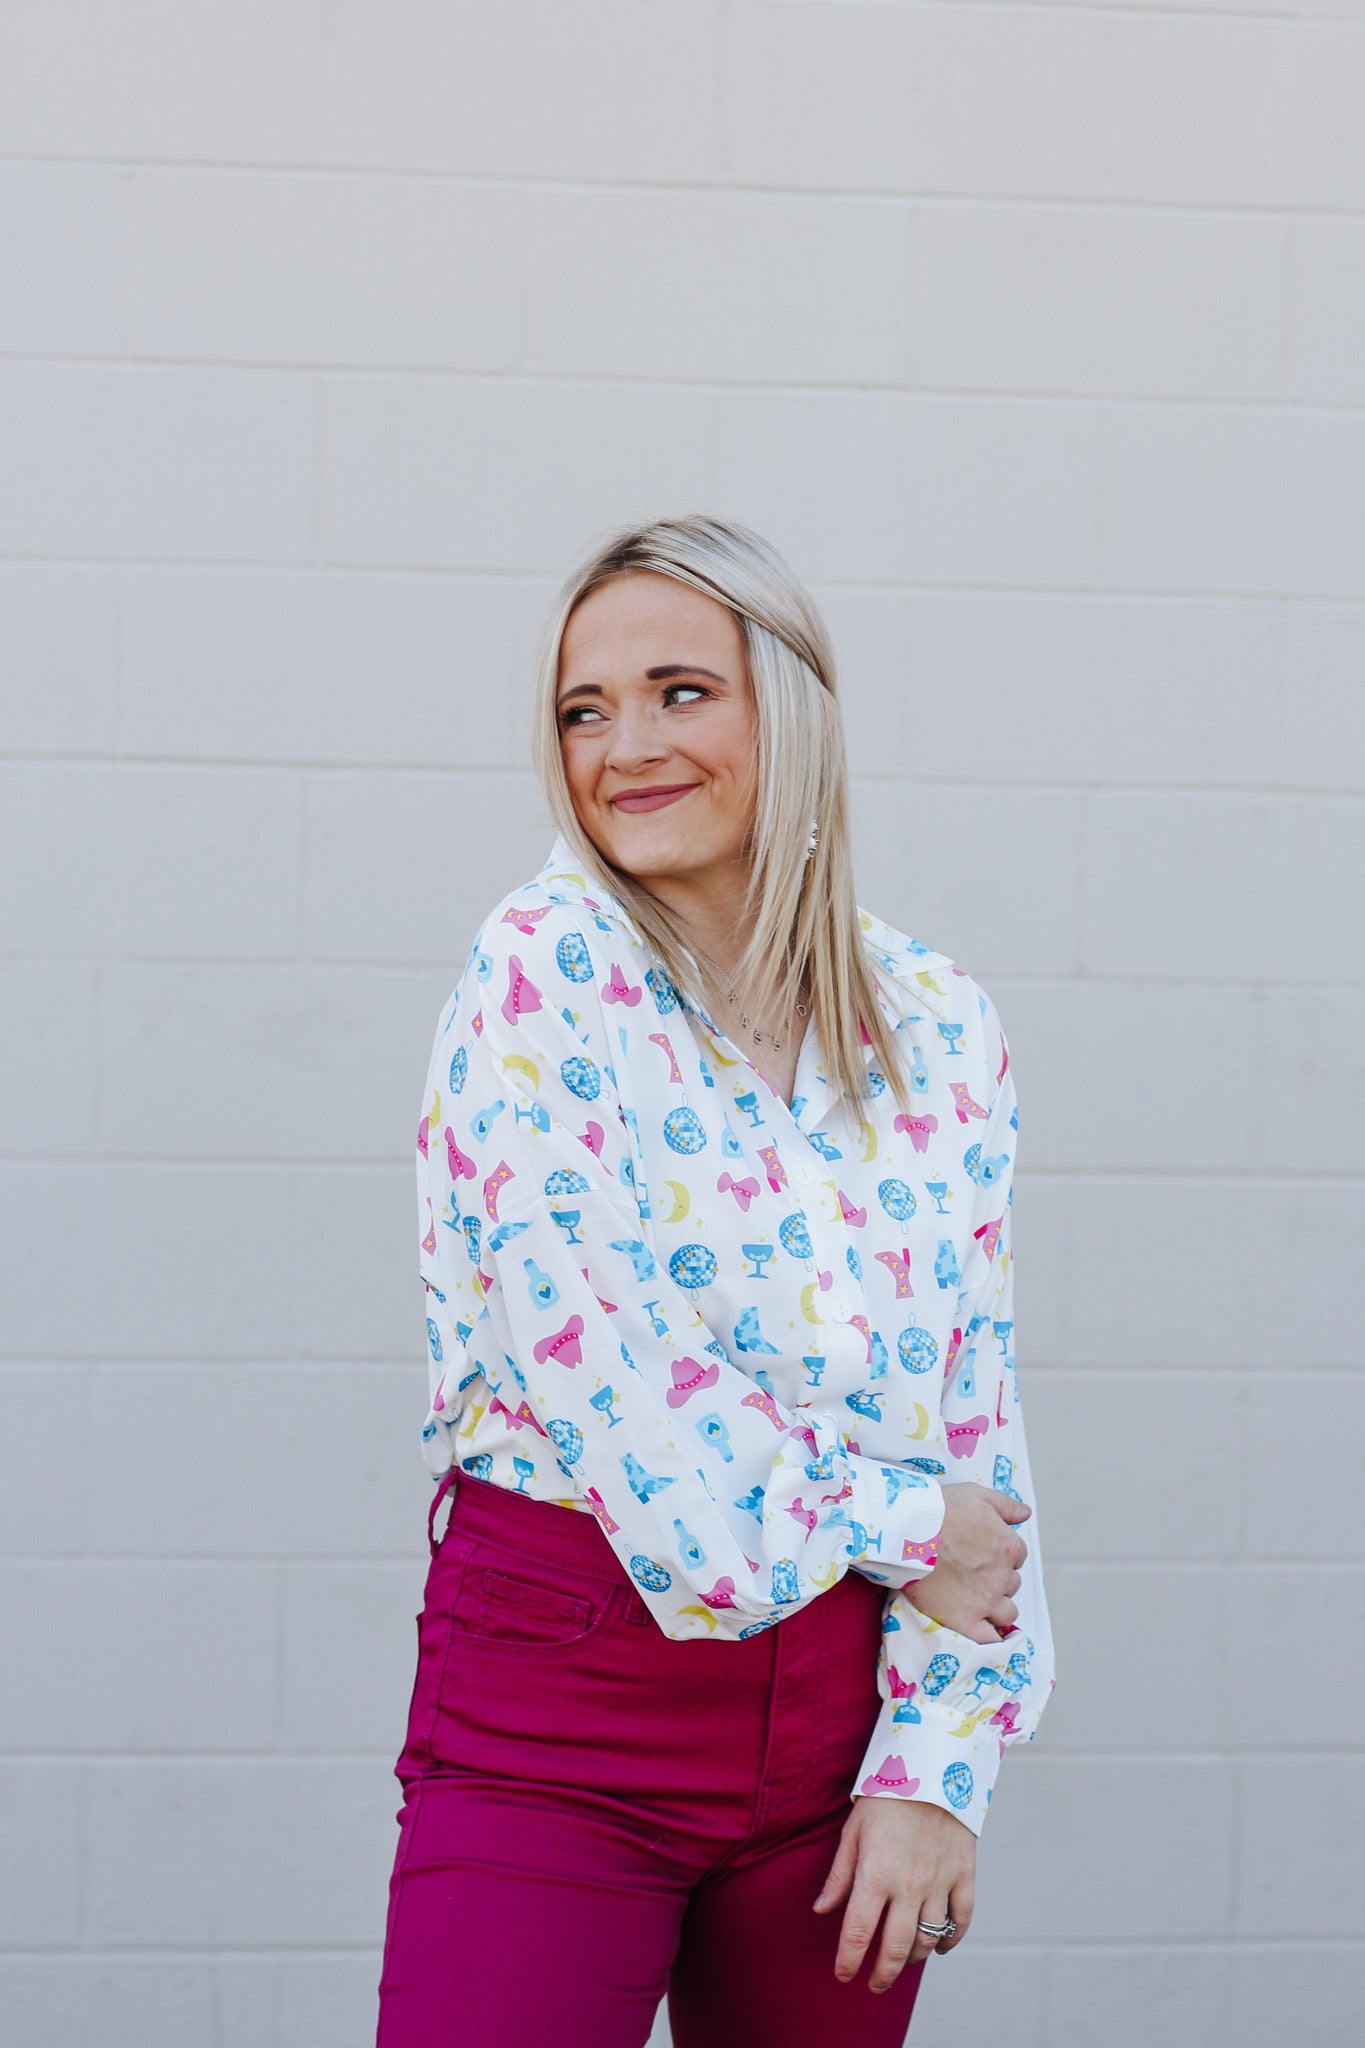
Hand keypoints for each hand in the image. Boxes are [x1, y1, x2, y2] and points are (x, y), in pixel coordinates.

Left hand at [813, 1795, 974, 1991]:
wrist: (933, 1767)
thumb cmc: (886, 1797)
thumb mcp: (853, 1830)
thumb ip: (839, 1875)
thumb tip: (821, 1910)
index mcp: (876, 1874)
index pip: (859, 1933)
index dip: (849, 1961)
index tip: (843, 1975)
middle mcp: (909, 1885)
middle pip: (896, 1948)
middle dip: (882, 1974)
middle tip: (874, 1984)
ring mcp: (940, 1882)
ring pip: (928, 1939)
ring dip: (914, 1958)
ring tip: (902, 1961)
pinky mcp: (964, 1874)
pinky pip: (962, 1920)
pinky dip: (951, 1940)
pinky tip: (938, 1946)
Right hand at [909, 1481, 1029, 1645]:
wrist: (906, 1532)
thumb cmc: (940, 1509)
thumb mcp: (976, 1495)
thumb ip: (1006, 1505)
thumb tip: (1026, 1513)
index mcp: (1008, 1546)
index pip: (1018, 1555)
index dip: (1001, 1553)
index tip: (983, 1550)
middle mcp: (1002, 1576)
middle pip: (1012, 1583)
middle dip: (998, 1577)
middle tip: (974, 1570)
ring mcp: (985, 1601)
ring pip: (1007, 1611)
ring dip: (997, 1605)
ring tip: (978, 1598)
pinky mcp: (965, 1620)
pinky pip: (988, 1637)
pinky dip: (990, 1635)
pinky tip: (983, 1629)